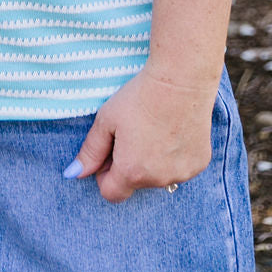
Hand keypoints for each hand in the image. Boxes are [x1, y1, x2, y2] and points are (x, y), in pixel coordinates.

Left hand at [64, 65, 217, 203]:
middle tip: (135, 132)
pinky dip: (174, 155)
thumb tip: (73, 174)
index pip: (110, 193)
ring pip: (158, 176)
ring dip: (153, 162)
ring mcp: (182, 174)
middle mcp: (158, 180)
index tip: (111, 150)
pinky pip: (179, 167)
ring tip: (155, 128)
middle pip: (135, 183)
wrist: (181, 79)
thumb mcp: (106, 119)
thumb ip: (90, 150)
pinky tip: (174, 129)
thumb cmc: (140, 96)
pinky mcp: (198, 164)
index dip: (105, 173)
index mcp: (131, 172)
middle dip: (130, 165)